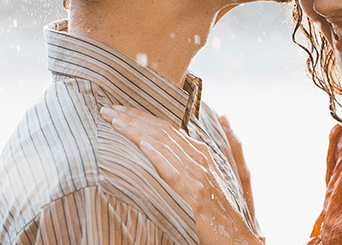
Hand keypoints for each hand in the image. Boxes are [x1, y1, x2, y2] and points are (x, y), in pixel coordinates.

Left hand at [100, 105, 262, 244]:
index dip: (140, 116)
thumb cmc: (218, 209)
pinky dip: (159, 157)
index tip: (118, 110)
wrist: (234, 234)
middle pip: (161, 132)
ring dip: (137, 131)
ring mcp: (198, 176)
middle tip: (107, 110)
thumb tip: (200, 127)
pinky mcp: (196, 195)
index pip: (165, 128)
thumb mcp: (206, 178)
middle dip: (132, 118)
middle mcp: (199, 159)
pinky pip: (174, 172)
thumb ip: (193, 158)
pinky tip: (143, 146)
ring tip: (116, 122)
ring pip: (164, 146)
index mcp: (200, 153)